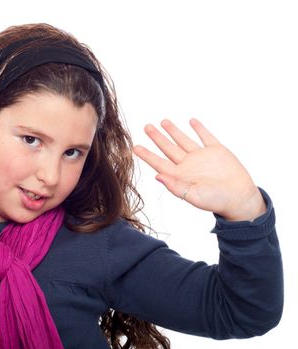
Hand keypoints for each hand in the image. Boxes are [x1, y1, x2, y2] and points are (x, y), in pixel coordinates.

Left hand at [133, 118, 266, 221]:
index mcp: (180, 175)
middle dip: (157, 137)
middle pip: (168, 148)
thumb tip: (157, 177)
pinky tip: (192, 121)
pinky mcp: (217, 151)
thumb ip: (175, 187)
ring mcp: (202, 157)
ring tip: (163, 122)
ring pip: (184, 140)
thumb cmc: (216, 201)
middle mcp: (188, 164)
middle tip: (146, 127)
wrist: (240, 198)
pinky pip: (206, 137)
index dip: (147, 155)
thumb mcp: (194, 196)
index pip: (159, 162)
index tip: (135, 147)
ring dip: (173, 131)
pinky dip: (199, 128)